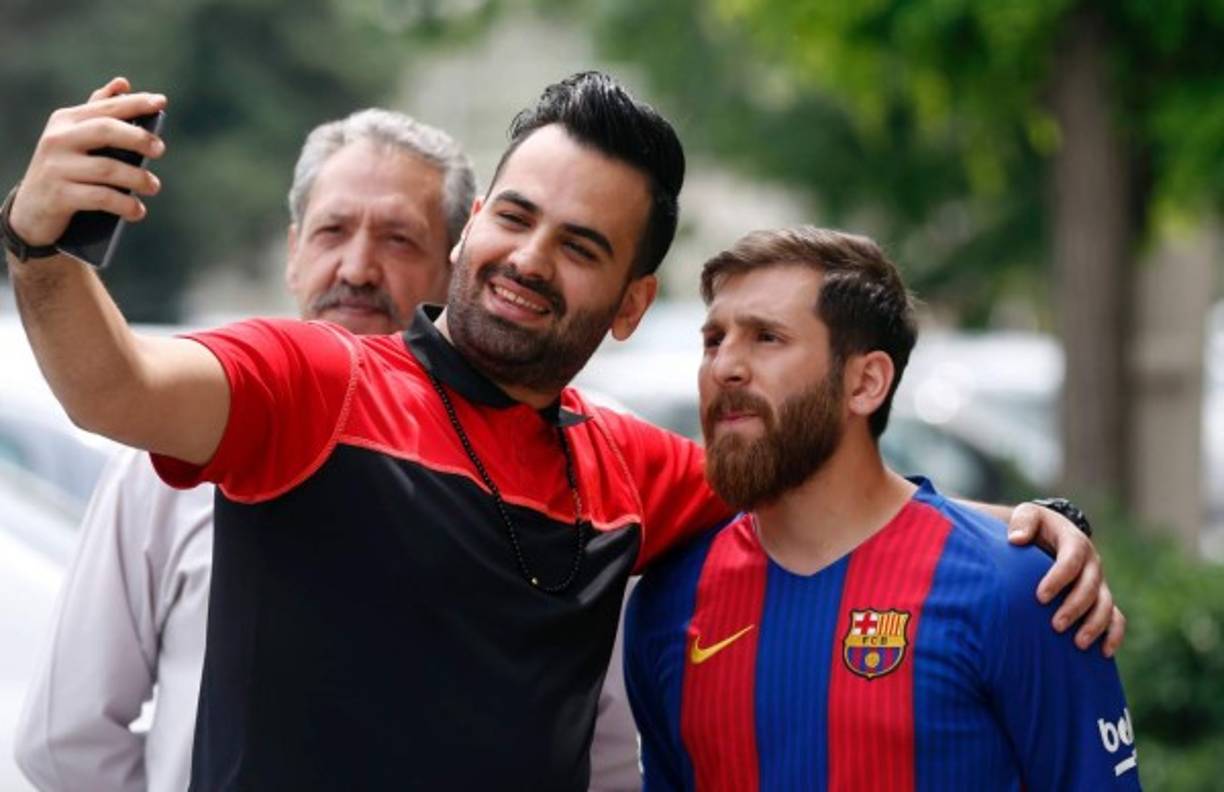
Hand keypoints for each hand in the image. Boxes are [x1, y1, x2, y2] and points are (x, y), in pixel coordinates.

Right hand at [9, 77, 165, 247]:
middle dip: (139, 138)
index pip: (106, 108)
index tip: (161, 101)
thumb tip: (122, 83)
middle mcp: (58, 140)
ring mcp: (56, 167)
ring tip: (153, 186)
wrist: (30, 211)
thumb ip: (98, 114)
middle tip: (160, 150)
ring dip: (138, 178)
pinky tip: (138, 211)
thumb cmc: (63, 171)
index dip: (135, 103)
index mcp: (65, 121)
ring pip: (108, 168)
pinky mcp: (59, 196)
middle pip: (106, 130)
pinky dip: (125, 205)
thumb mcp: (75, 140)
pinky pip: (101, 197)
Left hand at [1007, 502, 1125, 656]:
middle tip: (1055, 625)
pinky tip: (1104, 653)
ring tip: (1078, 643)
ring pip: (1106, 605)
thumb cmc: (1033, 528)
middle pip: (1091, 586)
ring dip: (1094, 625)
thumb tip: (1016, 539)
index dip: (1058, 579)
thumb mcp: (1028, 516)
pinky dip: (1113, 634)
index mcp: (1074, 541)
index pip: (1071, 560)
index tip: (1040, 598)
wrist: (1048, 534)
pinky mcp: (1101, 598)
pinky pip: (1116, 617)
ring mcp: (1099, 582)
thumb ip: (1023, 522)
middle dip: (1075, 607)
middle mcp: (1091, 562)